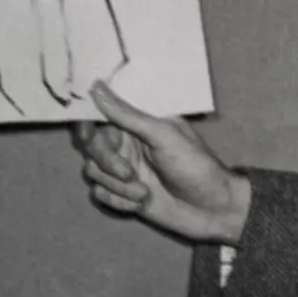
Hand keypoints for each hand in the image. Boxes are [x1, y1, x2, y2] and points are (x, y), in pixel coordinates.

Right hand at [74, 82, 251, 244]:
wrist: (210, 209)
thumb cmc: (194, 164)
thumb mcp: (163, 135)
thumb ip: (127, 115)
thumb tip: (96, 87)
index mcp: (137, 123)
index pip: (100, 116)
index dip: (87, 125)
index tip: (87, 136)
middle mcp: (127, 144)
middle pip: (92, 147)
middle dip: (107, 162)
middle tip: (129, 173)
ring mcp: (123, 170)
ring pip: (94, 173)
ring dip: (117, 186)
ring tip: (144, 192)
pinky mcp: (122, 195)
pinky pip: (100, 196)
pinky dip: (119, 201)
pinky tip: (142, 203)